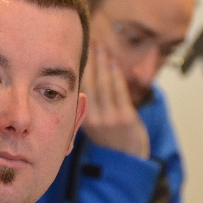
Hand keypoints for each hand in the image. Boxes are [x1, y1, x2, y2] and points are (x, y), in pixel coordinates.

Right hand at [81, 42, 149, 157]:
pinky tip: (113, 61)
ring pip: (104, 85)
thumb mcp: (92, 127)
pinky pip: (119, 91)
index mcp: (82, 121)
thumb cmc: (110, 140)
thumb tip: (78, 82)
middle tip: (86, 42)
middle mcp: (93, 120)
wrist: (128, 160)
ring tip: (100, 46)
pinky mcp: (126, 118)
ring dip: (102, 63)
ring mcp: (109, 119)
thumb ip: (85, 108)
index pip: (77, 91)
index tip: (74, 53)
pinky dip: (116, 74)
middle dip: (89, 62)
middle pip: (89, 84)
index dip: (76, 70)